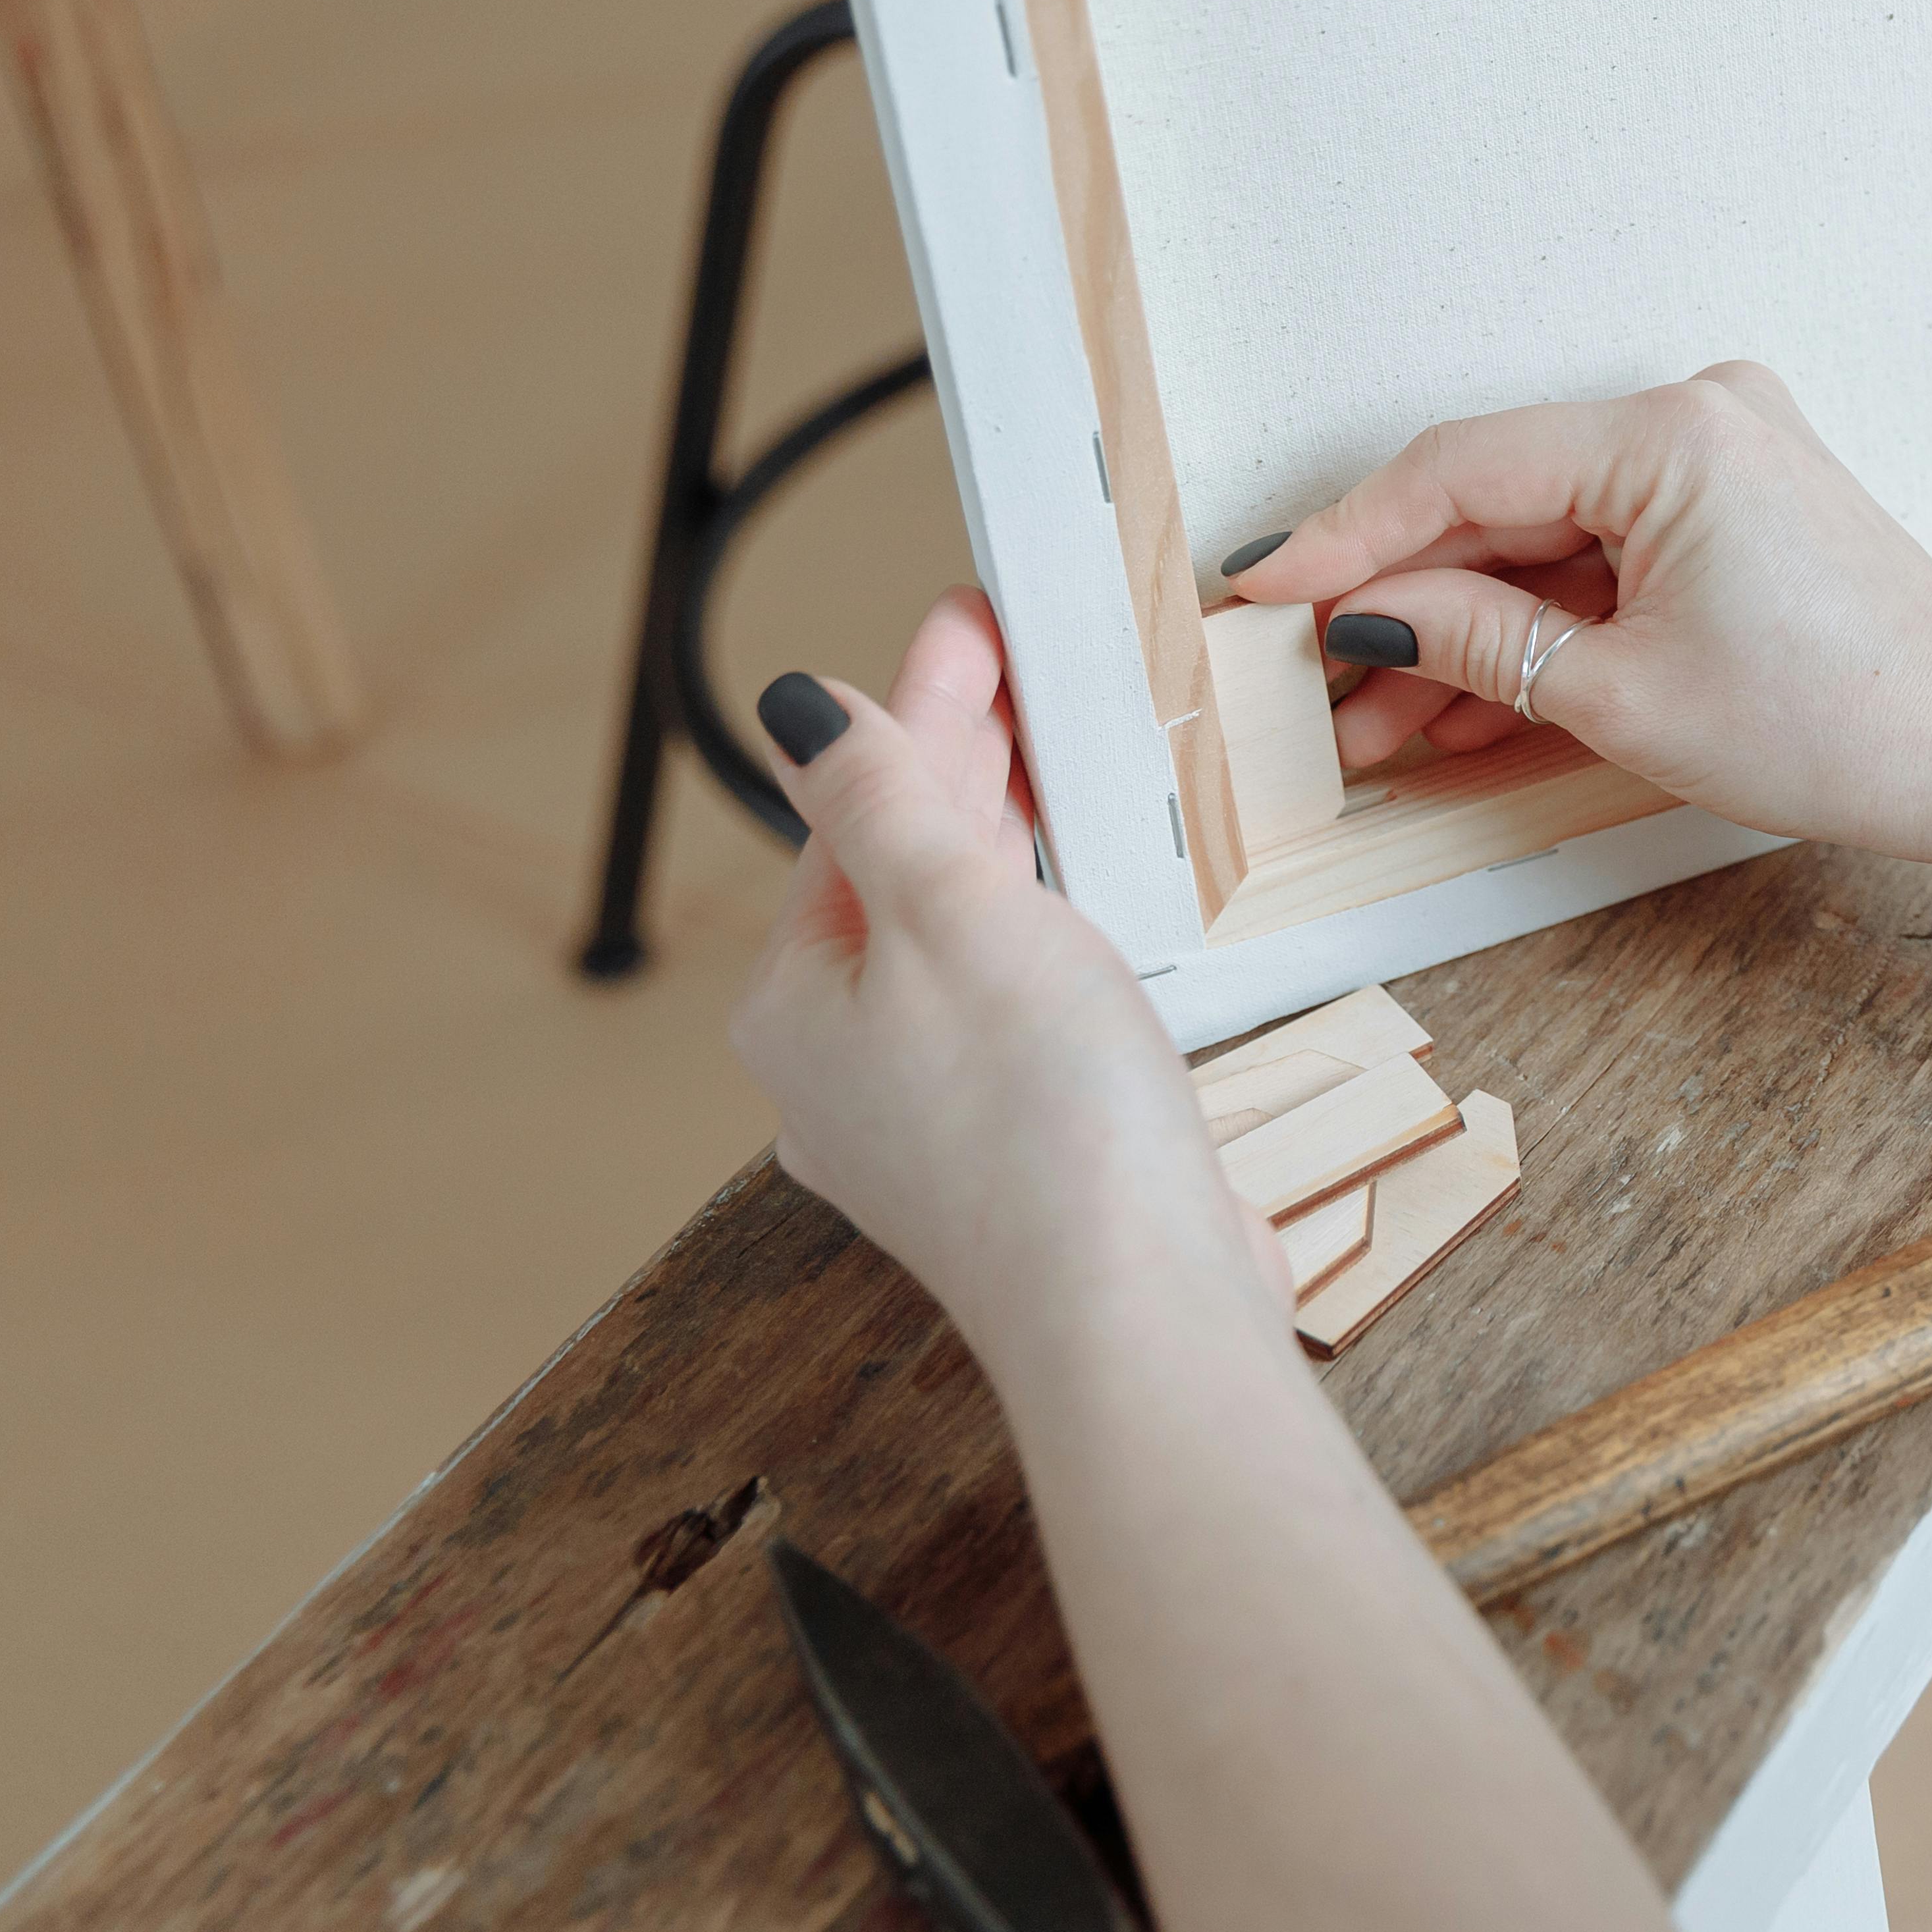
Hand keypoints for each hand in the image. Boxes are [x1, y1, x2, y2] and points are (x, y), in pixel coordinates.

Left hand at [733, 590, 1289, 1343]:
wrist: (1134, 1312)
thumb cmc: (1044, 1123)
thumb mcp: (952, 912)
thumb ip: (880, 798)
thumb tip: (798, 710)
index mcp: (797, 1005)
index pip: (852, 814)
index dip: (919, 704)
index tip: (975, 619)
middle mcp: (839, 1071)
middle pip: (896, 876)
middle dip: (958, 764)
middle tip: (1018, 660)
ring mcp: (926, 1124)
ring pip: (955, 946)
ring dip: (1002, 846)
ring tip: (1051, 760)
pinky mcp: (1015, 1160)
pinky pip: (1008, 1012)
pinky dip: (1040, 936)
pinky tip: (1081, 912)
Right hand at [1231, 362, 1931, 859]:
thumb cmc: (1835, 723)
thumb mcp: (1619, 694)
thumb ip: (1477, 638)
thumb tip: (1369, 614)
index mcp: (1669, 435)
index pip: (1460, 469)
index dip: (1348, 537)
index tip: (1265, 592)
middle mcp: (1695, 418)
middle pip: (1498, 506)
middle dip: (1406, 608)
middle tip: (1320, 690)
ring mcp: (1718, 458)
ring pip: (1544, 543)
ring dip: (1467, 633)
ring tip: (1382, 726)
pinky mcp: (1733, 507)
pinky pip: (1604, 559)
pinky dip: (1542, 628)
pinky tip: (1465, 705)